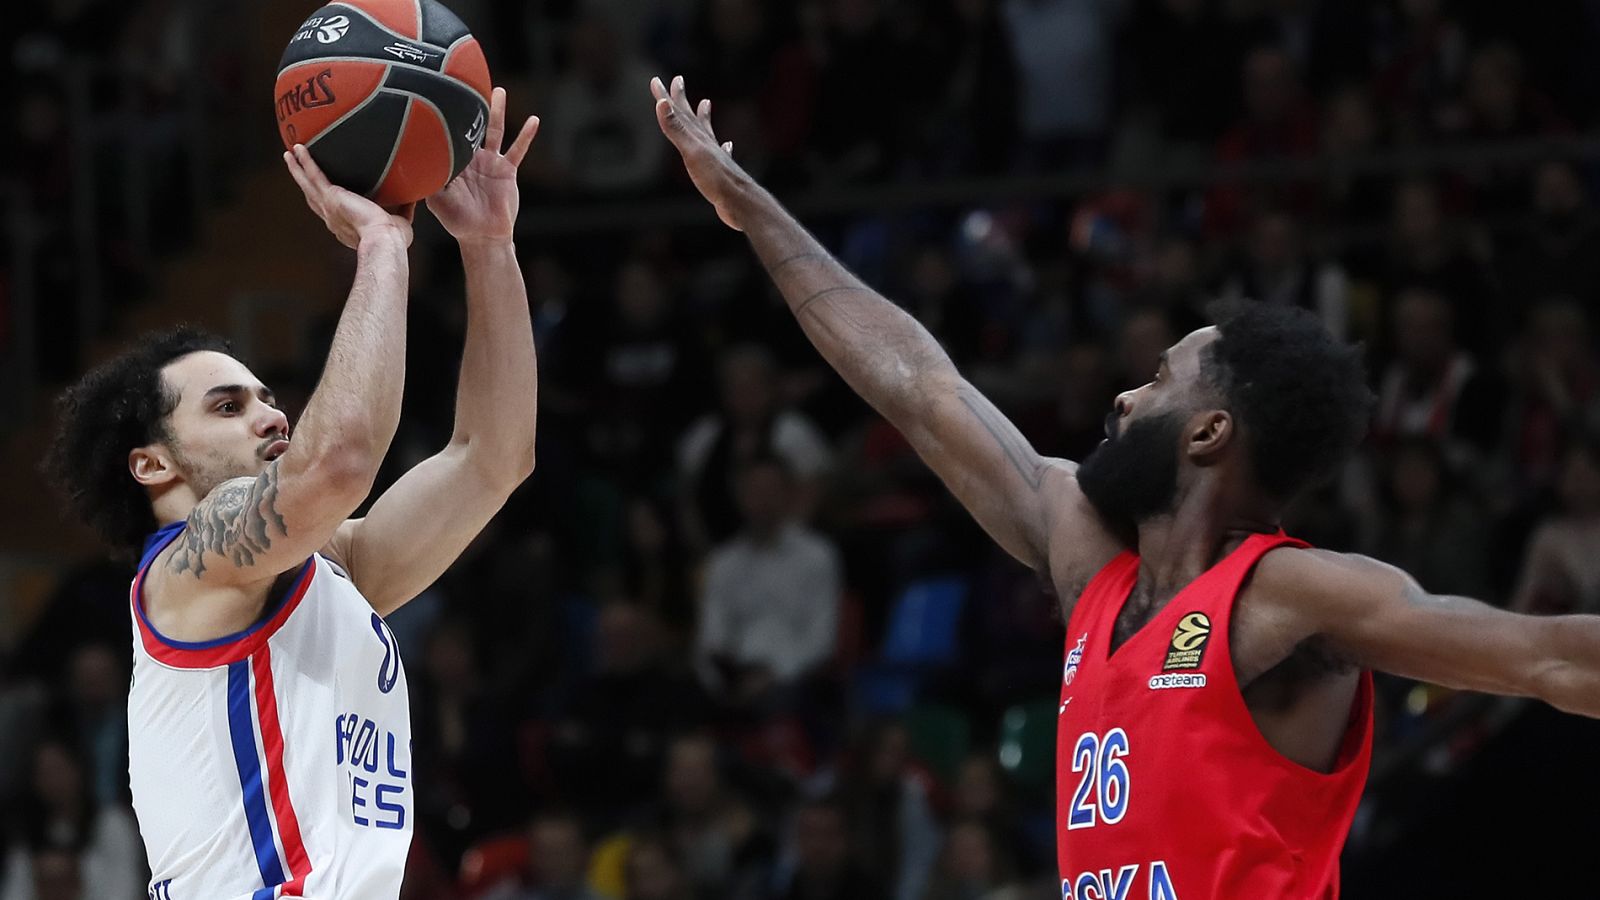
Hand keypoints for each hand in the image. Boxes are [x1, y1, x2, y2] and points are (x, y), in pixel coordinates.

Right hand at [283, 144, 413, 248]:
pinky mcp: (331, 197)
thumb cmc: (394, 239)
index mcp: (347, 226)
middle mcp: (333, 218)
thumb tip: (413, 197)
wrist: (385, 240)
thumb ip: (403, 209)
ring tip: (289, 155)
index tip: (326, 194)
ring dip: (297, 169)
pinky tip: (297, 149)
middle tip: (295, 168)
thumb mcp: (400, 221)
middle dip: (304, 183)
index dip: (327, 203)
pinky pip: (314, 176)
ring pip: (308, 185)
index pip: (334, 212)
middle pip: (313, 197)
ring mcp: (329, 208)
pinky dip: (305, 162)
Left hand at [426, 87, 538, 243]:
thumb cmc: (456, 220)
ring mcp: (490, 162)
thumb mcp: (436, 199)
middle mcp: (471, 157)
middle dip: (469, 105)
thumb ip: (428, 179)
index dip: (443, 115)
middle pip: (471, 125)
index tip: (435, 92)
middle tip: (464, 79)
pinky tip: (533, 121)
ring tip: (498, 90)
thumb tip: (414, 160)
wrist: (482, 235)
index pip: (447, 133)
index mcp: (453, 161)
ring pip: (495, 131)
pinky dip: (525, 136)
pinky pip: (517, 150)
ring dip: (497, 111)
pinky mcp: (507, 170)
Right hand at [652, 75, 744, 230]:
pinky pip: (720, 153)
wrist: (739, 202)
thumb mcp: (691, 152)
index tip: (656, 81)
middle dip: (681, 100)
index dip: (666, 97)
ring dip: (703, 117)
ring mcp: (716, 157)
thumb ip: (676, 129)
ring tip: (706, 103)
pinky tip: (727, 145)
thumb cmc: (716, 178)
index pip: (678, 112)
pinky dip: (721, 146)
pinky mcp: (721, 173)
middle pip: (692, 117)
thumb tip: (662, 103)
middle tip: (678, 80)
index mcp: (698, 138)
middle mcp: (707, 143)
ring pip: (707, 132)